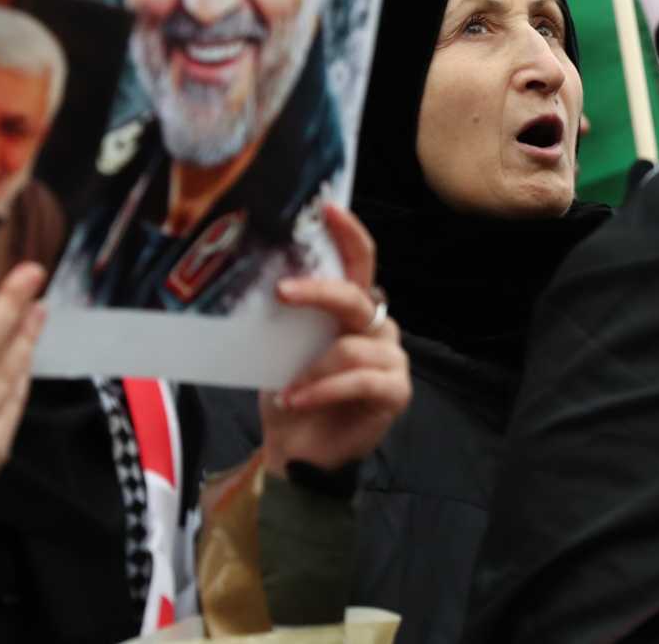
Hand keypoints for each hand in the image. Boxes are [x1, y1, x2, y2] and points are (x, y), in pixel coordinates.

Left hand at [260, 204, 410, 476]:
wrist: (298, 450)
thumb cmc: (291, 393)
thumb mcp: (282, 348)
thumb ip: (289, 316)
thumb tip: (262, 280)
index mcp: (352, 310)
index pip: (360, 262)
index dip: (349, 233)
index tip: (328, 208)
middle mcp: (376, 327)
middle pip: (356, 297)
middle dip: (319, 292)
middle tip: (282, 293)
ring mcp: (390, 358)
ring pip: (352, 346)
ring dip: (312, 367)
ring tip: (286, 389)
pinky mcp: (395, 390)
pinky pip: (360, 379)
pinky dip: (323, 389)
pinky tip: (298, 400)